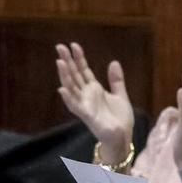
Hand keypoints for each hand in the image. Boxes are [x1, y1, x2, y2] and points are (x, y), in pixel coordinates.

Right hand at [54, 43, 134, 161]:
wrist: (122, 137)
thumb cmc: (119, 119)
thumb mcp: (120, 95)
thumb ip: (116, 80)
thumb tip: (114, 62)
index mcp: (94, 89)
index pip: (83, 70)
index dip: (78, 58)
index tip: (73, 45)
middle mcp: (86, 95)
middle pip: (74, 75)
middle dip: (67, 61)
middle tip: (59, 46)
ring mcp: (85, 105)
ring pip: (71, 87)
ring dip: (65, 75)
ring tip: (59, 62)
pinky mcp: (87, 116)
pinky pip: (75, 106)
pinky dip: (68, 98)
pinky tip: (62, 89)